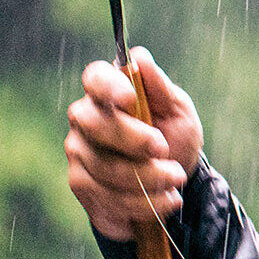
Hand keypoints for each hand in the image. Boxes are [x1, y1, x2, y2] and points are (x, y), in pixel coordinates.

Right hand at [66, 48, 204, 241]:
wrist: (172, 185)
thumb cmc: (173, 139)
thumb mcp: (179, 113)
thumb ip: (161, 88)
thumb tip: (140, 56)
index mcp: (108, 92)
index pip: (95, 78)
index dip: (108, 86)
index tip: (129, 98)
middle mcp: (85, 119)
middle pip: (96, 124)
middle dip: (134, 140)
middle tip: (164, 150)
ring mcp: (79, 152)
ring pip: (106, 166)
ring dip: (149, 177)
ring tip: (176, 178)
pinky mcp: (82, 185)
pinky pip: (109, 196)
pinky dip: (145, 202)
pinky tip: (167, 199)